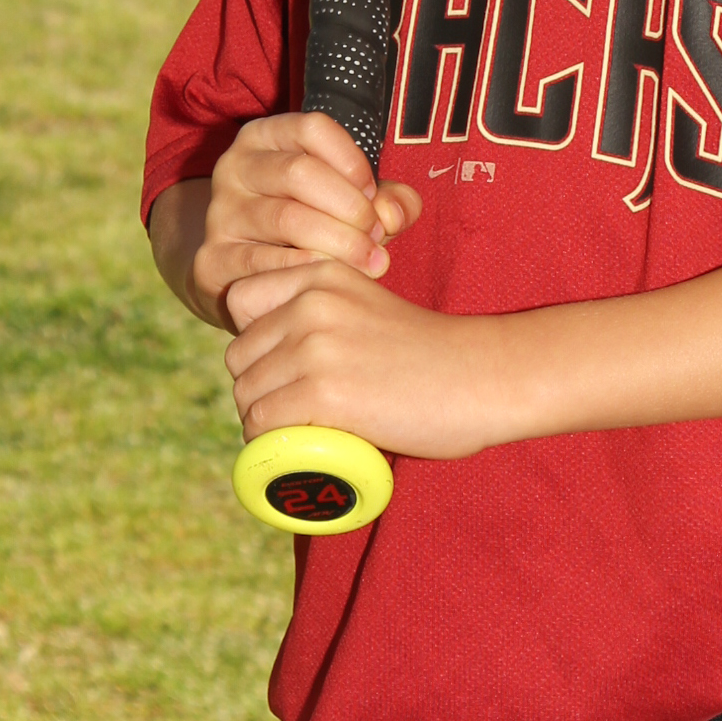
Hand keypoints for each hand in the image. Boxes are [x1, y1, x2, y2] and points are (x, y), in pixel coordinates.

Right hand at [190, 112, 423, 331]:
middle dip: (351, 207)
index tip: (373, 194)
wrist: (251, 280)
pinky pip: (266, 263)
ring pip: (287, 219)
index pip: (312, 128)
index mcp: (264, 138)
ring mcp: (219, 214)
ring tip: (371, 263)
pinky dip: (308, 273)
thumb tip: (394, 213)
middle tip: (378, 237)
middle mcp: (234, 168)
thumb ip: (387, 201)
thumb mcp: (353, 204)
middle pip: (300, 172)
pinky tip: (333, 281)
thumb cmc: (314, 228)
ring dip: (339, 244)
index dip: (352, 161)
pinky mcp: (211, 260)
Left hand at [223, 259, 507, 460]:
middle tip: (299, 409)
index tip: (283, 364)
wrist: (483, 377)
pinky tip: (306, 446)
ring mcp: (314, 346)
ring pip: (247, 395)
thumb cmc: (429, 354)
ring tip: (307, 430)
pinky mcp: (321, 392)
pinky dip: (274, 445)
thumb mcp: (366, 307)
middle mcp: (311, 302)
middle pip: (238, 355)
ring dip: (266, 420)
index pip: (239, 299)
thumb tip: (262, 361)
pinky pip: (263, 425)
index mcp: (321, 274)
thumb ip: (320, 316)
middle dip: (259, 386)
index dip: (255, 339)